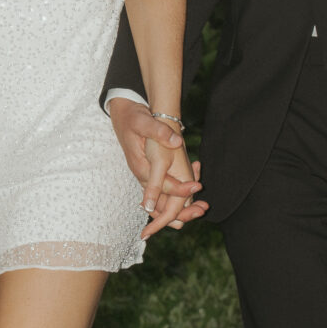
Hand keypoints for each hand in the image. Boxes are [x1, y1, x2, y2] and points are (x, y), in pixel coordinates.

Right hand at [108, 98, 205, 235]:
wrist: (124, 116)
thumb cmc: (133, 119)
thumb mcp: (143, 121)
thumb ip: (158, 131)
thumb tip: (176, 141)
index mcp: (141, 167)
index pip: (161, 186)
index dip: (180, 189)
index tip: (197, 186)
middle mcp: (143, 176)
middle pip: (160, 203)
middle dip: (181, 211)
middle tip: (202, 209)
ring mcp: (146, 176)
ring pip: (163, 201)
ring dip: (182, 205)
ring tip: (202, 206)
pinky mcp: (151, 173)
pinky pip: (164, 191)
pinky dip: (180, 191)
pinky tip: (194, 176)